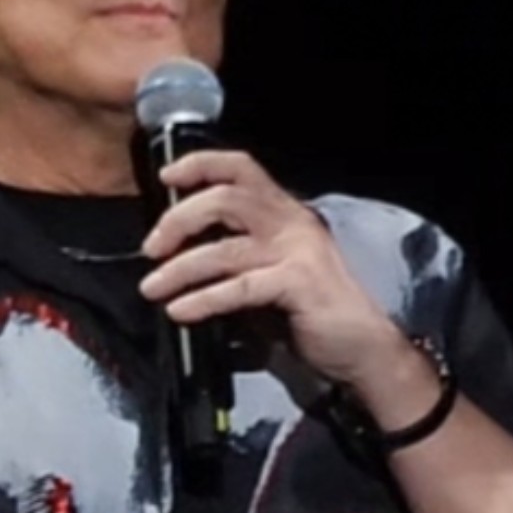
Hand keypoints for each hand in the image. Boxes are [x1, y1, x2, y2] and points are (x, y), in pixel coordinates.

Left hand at [138, 150, 405, 390]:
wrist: (361, 348)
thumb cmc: (306, 310)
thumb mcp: (264, 270)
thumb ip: (231, 252)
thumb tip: (172, 251)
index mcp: (283, 212)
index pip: (241, 168)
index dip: (201, 164)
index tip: (166, 177)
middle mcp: (291, 223)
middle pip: (225, 199)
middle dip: (179, 220)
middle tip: (151, 248)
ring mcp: (298, 252)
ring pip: (224, 248)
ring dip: (179, 269)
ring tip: (151, 288)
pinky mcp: (299, 284)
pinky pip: (239, 287)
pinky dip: (203, 299)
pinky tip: (180, 311)